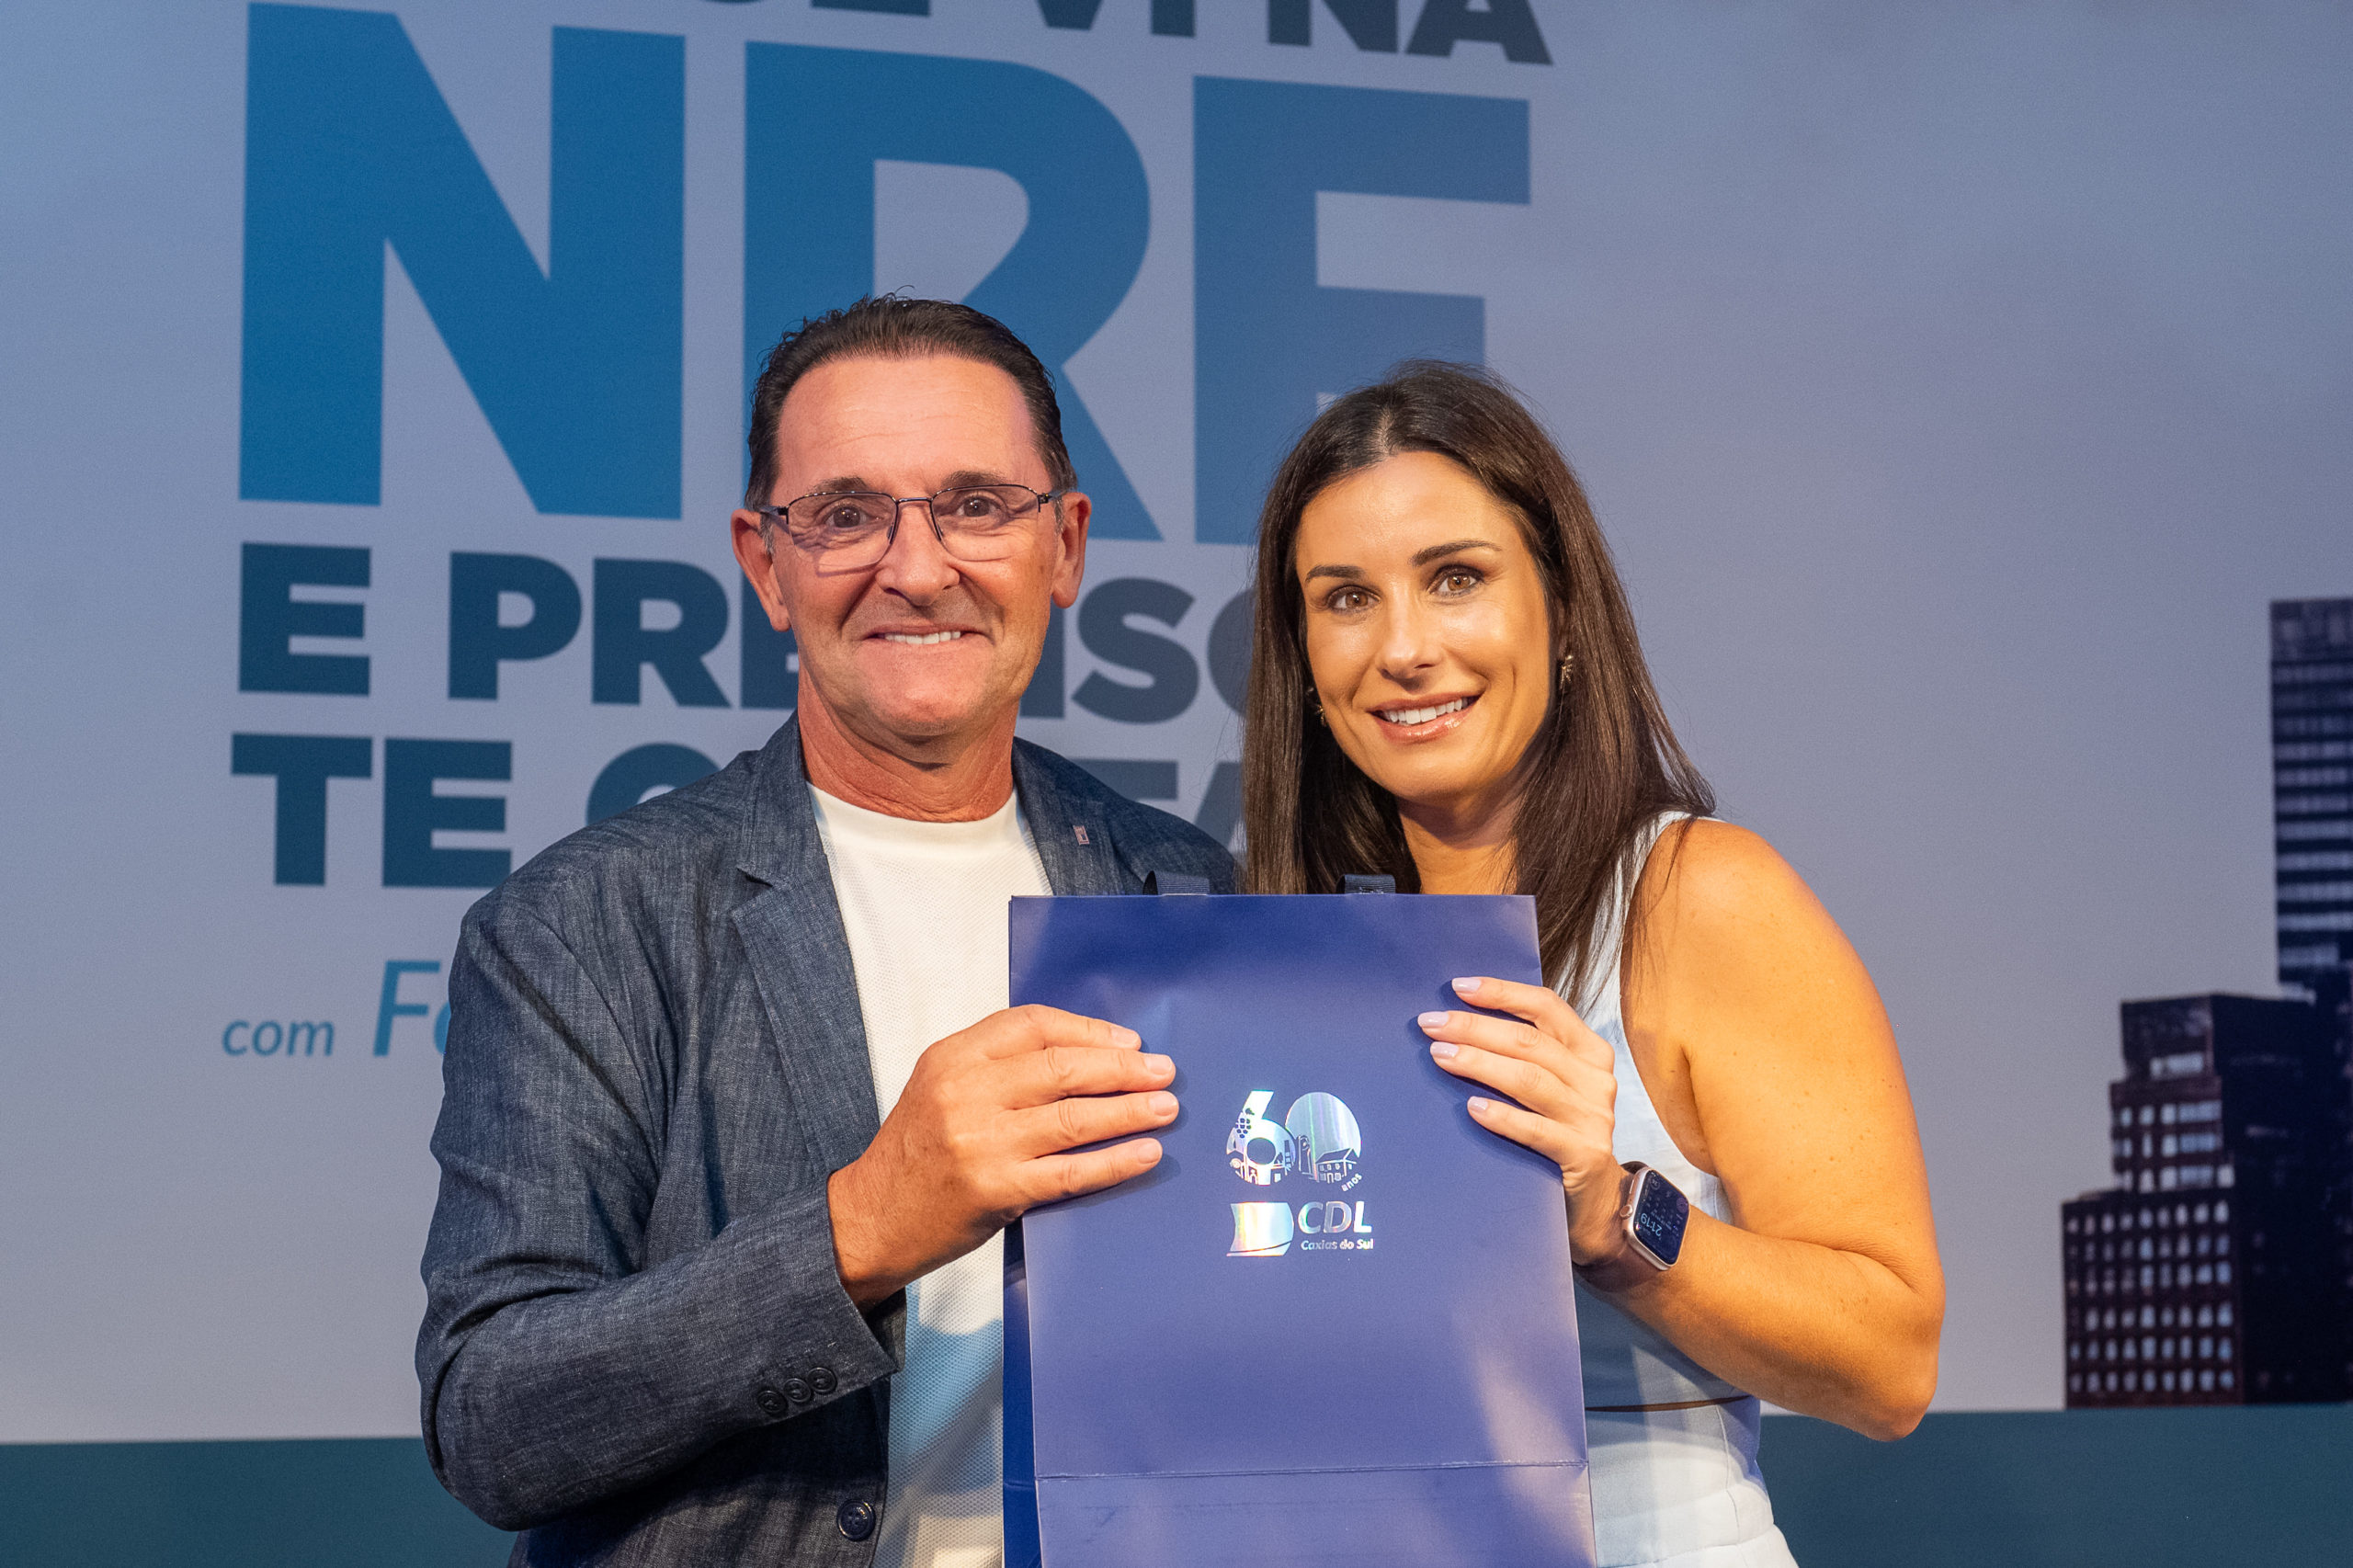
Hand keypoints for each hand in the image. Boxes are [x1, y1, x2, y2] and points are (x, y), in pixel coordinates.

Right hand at [827, 1004, 1176, 1308]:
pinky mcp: (995, 1190)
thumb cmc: (918, 1151)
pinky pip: (1070, 1172)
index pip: (1032, 1025)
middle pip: (1061, 1068)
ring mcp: (980, 1142)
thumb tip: (1089, 1055)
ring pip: (1073, 1118)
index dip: (1088, 1031)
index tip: (1128, 1042)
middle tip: (1164, 1072)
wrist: (872, 1218)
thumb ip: (997, 1066)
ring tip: (1166, 1108)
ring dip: (1129, 1111)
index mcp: (952, 1057)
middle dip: (1122, 1069)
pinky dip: (1114, 1162)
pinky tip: (1144, 1154)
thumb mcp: (941, 1087)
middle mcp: (965, 1093)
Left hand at [1419, 976, 1626, 1266]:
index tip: (1459, 987)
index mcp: (1588, 1051)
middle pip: (1529, 1043)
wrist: (1595, 1202)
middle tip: (1430, 1024)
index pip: (1546, 1007)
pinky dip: (1503, 1117)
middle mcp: (1595, 1079)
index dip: (1502, 993)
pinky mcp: (1583, 1155)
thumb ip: (1523, 1055)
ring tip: (1440, 1056)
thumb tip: (1457, 1024)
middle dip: (1474, 1029)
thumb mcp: (1550, 1086)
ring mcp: (1592, 1118)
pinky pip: (1538, 1131)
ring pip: (1530, 1080)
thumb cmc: (1558, 1131)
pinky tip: (1472, 1109)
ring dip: (1480, 1064)